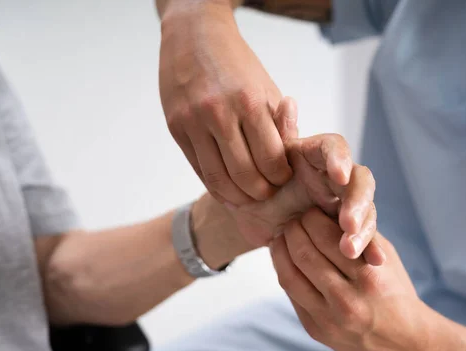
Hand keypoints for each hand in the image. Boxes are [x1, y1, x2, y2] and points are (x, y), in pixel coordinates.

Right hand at [159, 1, 291, 204]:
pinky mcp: (177, 127)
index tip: (283, 179)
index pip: (271, 159)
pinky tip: (227, 190)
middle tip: (267, 194)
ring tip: (248, 197)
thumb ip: (278, 125)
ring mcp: (194, 121)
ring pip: (219, 178)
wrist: (194, 37)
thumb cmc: (237, 65)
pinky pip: (198, 168)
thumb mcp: (266, 87)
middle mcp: (220, 112)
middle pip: (245, 174)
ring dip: (237, 196)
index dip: (280, 178)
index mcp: (250, 101)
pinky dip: (215, 186)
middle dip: (261, 193)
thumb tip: (288, 162)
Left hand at [231, 97, 384, 264]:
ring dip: (364, 229)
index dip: (340, 160)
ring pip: (366, 211)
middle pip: (360, 181)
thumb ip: (276, 136)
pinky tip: (374, 262)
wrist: (250, 220)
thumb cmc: (254, 186)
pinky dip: (370, 248)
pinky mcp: (347, 229)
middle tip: (347, 224)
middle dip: (358, 202)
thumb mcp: (257, 164)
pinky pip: (362, 237)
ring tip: (350, 251)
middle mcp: (335, 177)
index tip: (339, 175)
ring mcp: (344, 204)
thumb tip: (288, 102)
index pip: (335, 148)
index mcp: (314, 155)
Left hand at [270, 208, 431, 350]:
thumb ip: (358, 235)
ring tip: (281, 236)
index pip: (327, 238)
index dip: (312, 219)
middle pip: (304, 255)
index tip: (310, 211)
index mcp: (369, 279)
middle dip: (293, 231)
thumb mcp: (385, 256)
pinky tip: (284, 259)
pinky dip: (284, 272)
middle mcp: (347, 302)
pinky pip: (291, 295)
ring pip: (290, 276)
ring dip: (280, 250)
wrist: (404, 340)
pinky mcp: (316, 331)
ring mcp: (329, 320)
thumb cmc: (395, 290)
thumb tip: (326, 208)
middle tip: (292, 221)